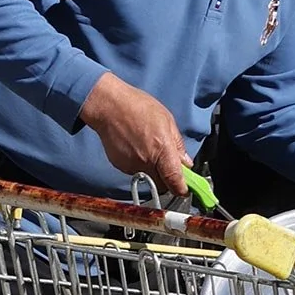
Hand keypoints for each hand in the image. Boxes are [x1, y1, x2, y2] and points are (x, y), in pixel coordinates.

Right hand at [79, 69, 188, 193]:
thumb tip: (185, 162)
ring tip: (149, 148)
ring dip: (152, 170)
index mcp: (162, 150)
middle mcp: (146, 161)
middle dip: (167, 180)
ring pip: (148, 178)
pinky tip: (137, 147)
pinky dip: (139, 164)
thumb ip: (177, 144)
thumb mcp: (167, 120)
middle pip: (161, 185)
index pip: (174, 181)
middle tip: (168, 166)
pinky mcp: (120, 165)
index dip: (181, 189)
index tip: (185, 189)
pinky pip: (135, 171)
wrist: (109, 106)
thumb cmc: (138, 107)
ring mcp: (131, 165)